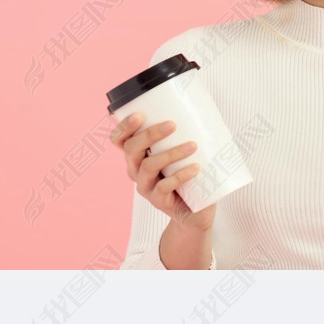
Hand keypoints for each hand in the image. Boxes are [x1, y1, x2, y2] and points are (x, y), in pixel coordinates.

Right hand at [109, 112, 216, 232]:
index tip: (139, 115)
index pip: (120, 140)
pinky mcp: (158, 201)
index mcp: (137, 156)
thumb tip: (203, 110)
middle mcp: (136, 171)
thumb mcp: (184, 155)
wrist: (196, 214)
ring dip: (171, 153)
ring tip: (192, 146)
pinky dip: (180, 175)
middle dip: (150, 134)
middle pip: (132, 149)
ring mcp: (145, 187)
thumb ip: (185, 136)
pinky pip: (164, 187)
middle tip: (172, 124)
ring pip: (149, 166)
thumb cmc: (190, 178)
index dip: (123, 127)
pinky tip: (195, 168)